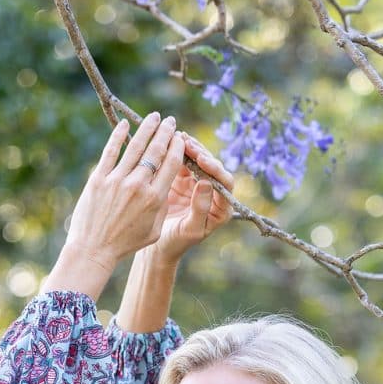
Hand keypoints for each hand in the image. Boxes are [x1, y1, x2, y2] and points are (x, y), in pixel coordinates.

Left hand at [62, 114, 184, 274]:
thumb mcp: (152, 230)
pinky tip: (125, 124)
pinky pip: (111, 151)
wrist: (93, 250)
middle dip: (165, 132)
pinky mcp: (98, 179)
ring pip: (135, 146)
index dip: (177, 146)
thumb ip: (161, 206)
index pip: (171, 163)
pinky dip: (119, 135)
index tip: (179, 137)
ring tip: (154, 117)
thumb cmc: (125, 244)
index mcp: (154, 199)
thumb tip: (164, 184)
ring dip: (147, 128)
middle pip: (156, 150)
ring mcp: (117, 180)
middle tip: (170, 120)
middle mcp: (137, 186)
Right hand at [153, 134, 234, 264]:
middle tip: (189, 144)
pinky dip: (179, 151)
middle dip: (202, 154)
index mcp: (220, 209)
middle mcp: (212, 195)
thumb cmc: (176, 243)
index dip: (216, 170)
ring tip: (180, 137)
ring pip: (199, 161)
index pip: (225, 184)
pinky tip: (172, 141)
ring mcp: (197, 185)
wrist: (157, 246)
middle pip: (213, 168)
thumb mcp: (190, 230)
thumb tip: (207, 183)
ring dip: (191, 149)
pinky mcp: (182, 180)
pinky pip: (183, 162)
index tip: (203, 160)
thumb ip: (201, 208)